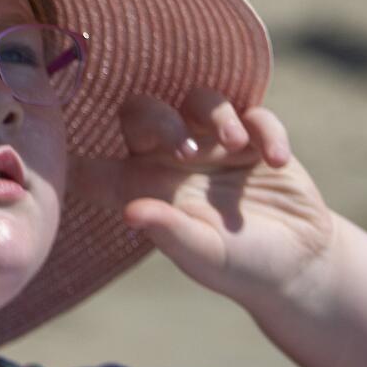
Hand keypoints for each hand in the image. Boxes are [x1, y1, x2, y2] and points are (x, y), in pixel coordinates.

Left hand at [72, 93, 335, 306]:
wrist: (298, 265)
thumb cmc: (238, 264)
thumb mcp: (202, 252)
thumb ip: (169, 230)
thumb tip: (129, 212)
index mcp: (144, 187)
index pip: (96, 167)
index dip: (71, 159)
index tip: (68, 156)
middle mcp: (171, 160)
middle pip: (143, 111)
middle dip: (159, 120)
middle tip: (188, 151)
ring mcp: (214, 145)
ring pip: (199, 100)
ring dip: (215, 115)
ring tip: (235, 143)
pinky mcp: (256, 140)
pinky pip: (256, 116)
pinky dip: (267, 132)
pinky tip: (277, 160)